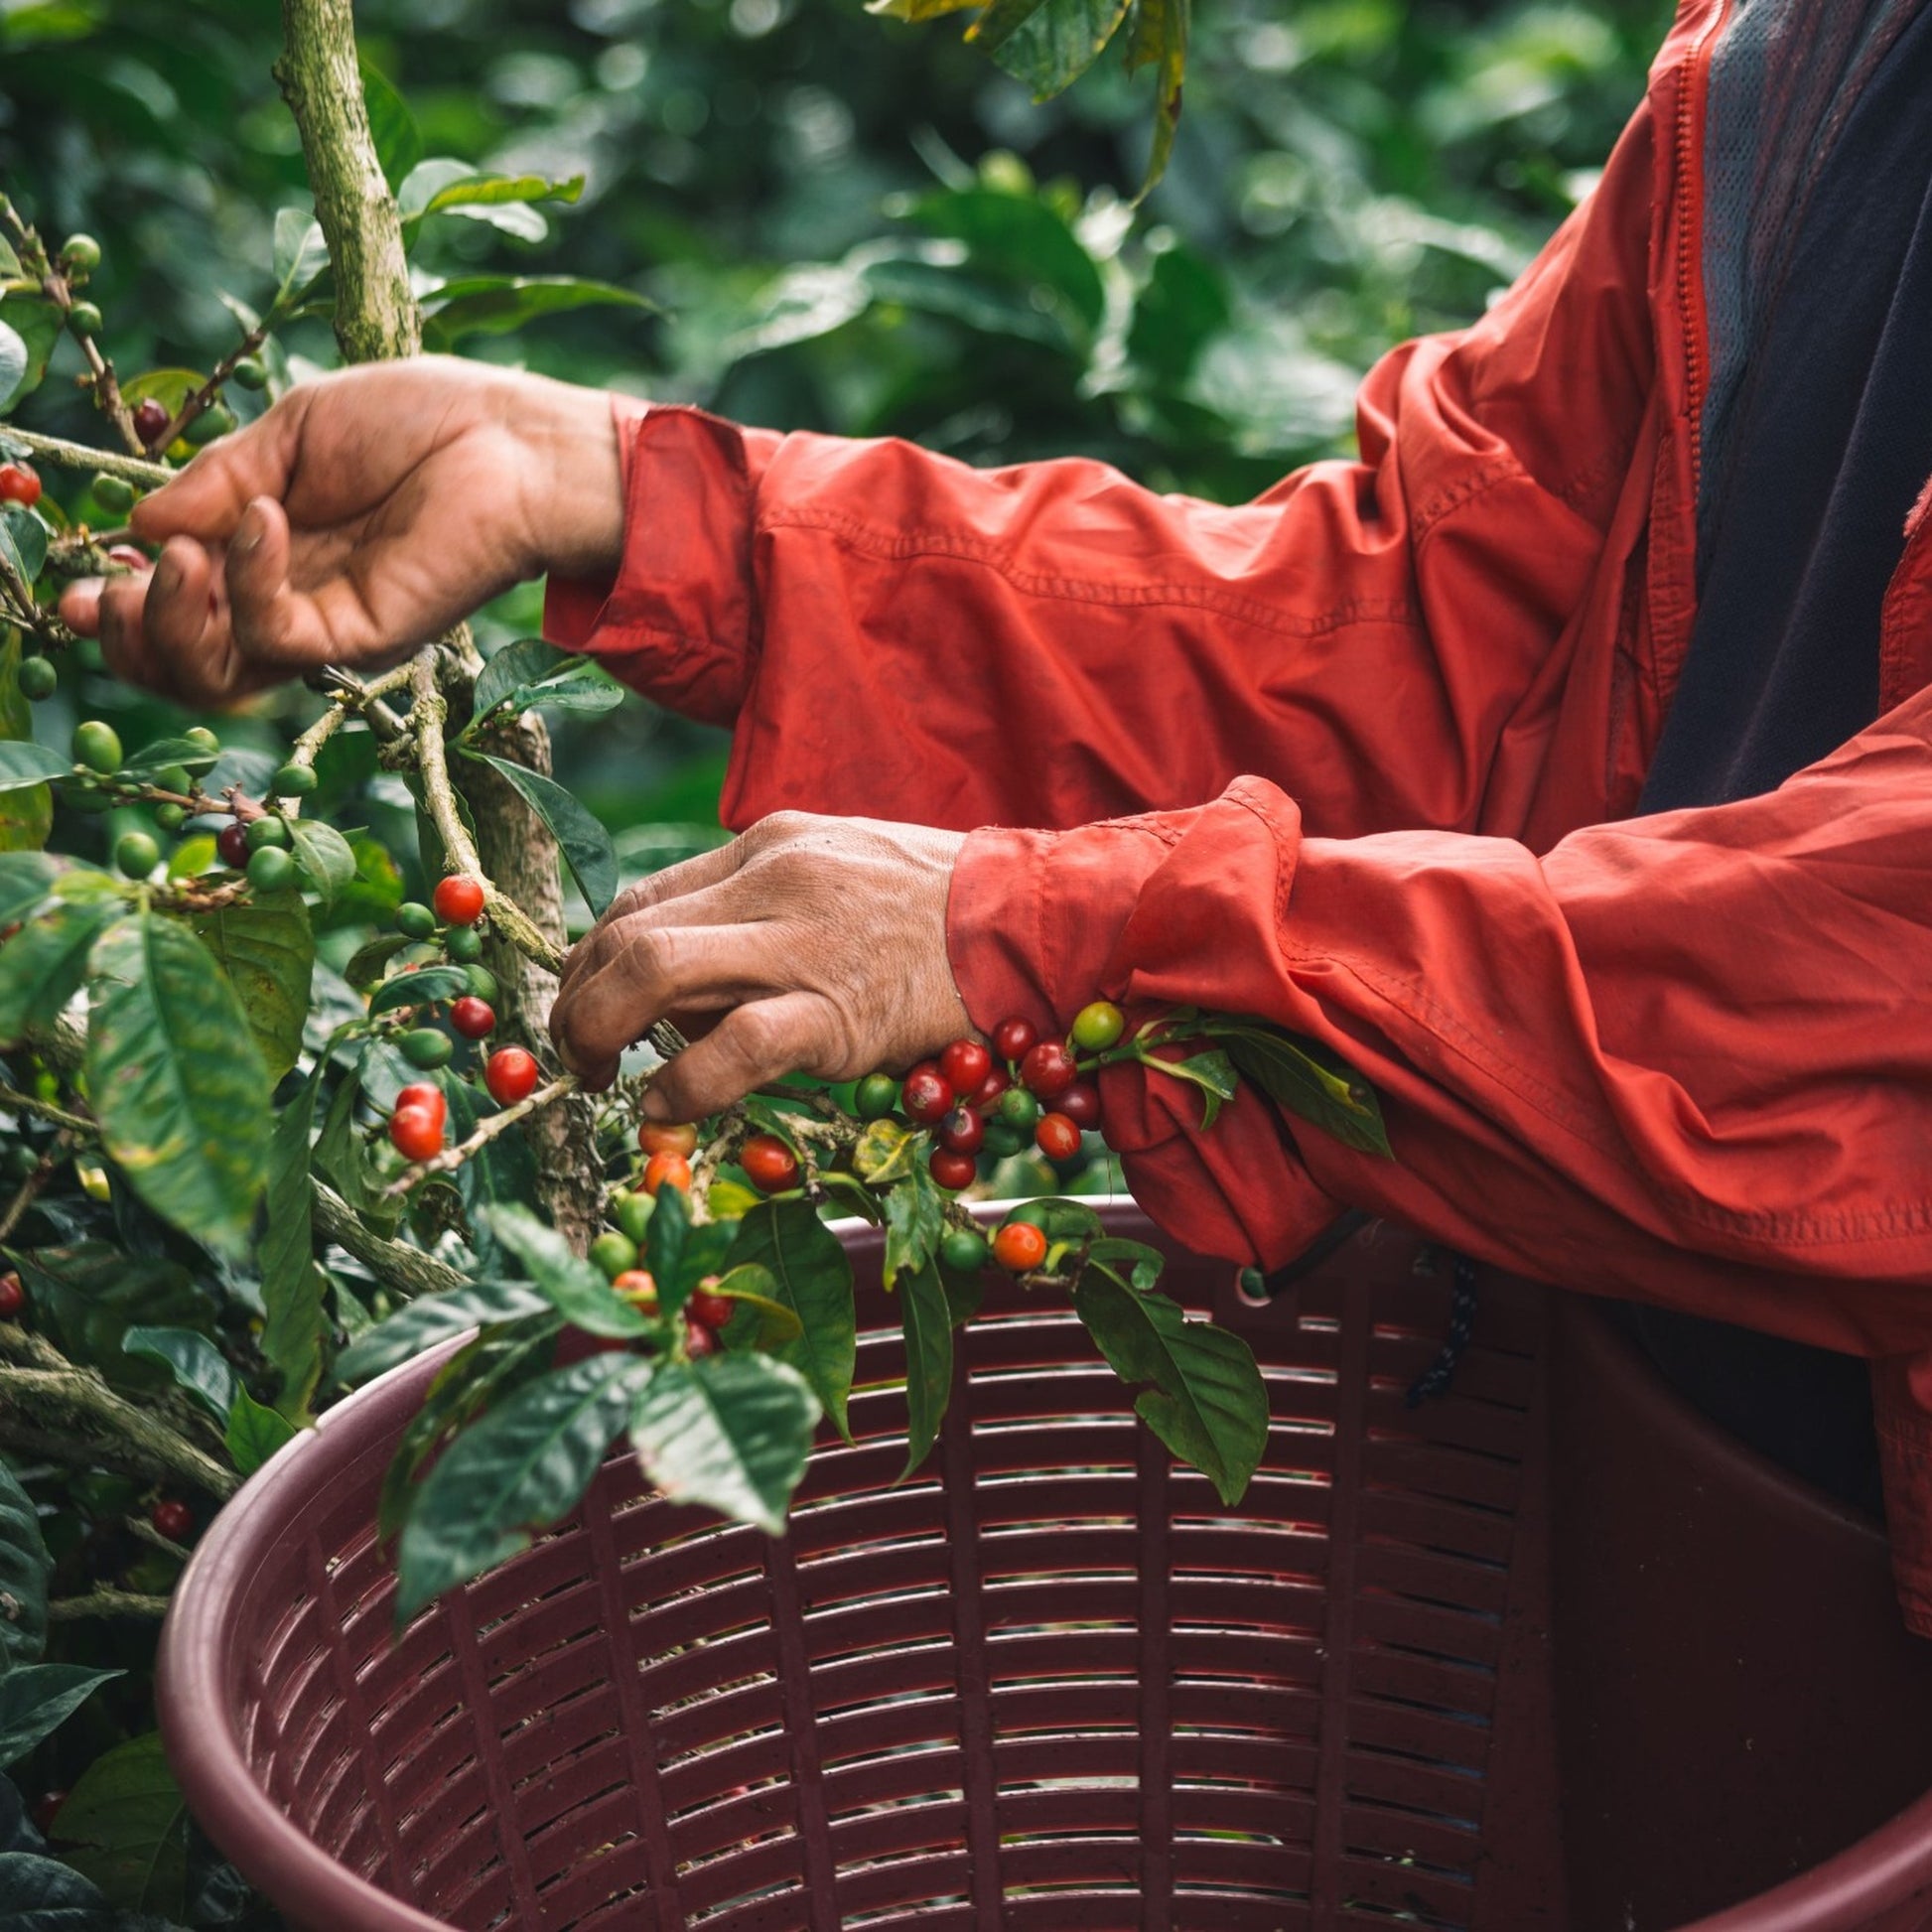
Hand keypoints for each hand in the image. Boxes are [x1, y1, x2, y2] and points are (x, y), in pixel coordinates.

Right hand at [57, 357, 623, 706]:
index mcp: (267, 555)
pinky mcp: (363, 638)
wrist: (509, 439)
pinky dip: (248, 581)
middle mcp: (290, 603)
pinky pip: (276, 638)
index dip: (120, 608)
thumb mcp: (291, 435)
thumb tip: (136, 526)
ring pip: (218, 674)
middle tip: (105, 590)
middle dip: (129, 633)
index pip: (180, 613)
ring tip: (180, 556)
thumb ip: (216, 482)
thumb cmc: (419, 423)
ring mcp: (326, 627)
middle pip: (185, 665)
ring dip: (171, 617)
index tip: (82, 581)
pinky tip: (263, 522)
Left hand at [550, 811, 971, 1118]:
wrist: (1041, 918)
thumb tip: (691, 979)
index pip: (639, 899)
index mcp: (769, 843)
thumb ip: (766, 907)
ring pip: (653, 971)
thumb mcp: (842, 869)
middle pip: (626, 933)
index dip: (591, 963)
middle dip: (576, 1002)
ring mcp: (803, 941)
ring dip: (599, 1034)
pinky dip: (680, 1085)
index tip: (587, 1006)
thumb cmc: (944, 907)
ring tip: (600, 1082)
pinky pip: (731, 1046)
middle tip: (577, 1056)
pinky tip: (667, 1108)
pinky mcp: (839, 1010)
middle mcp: (772, 879)